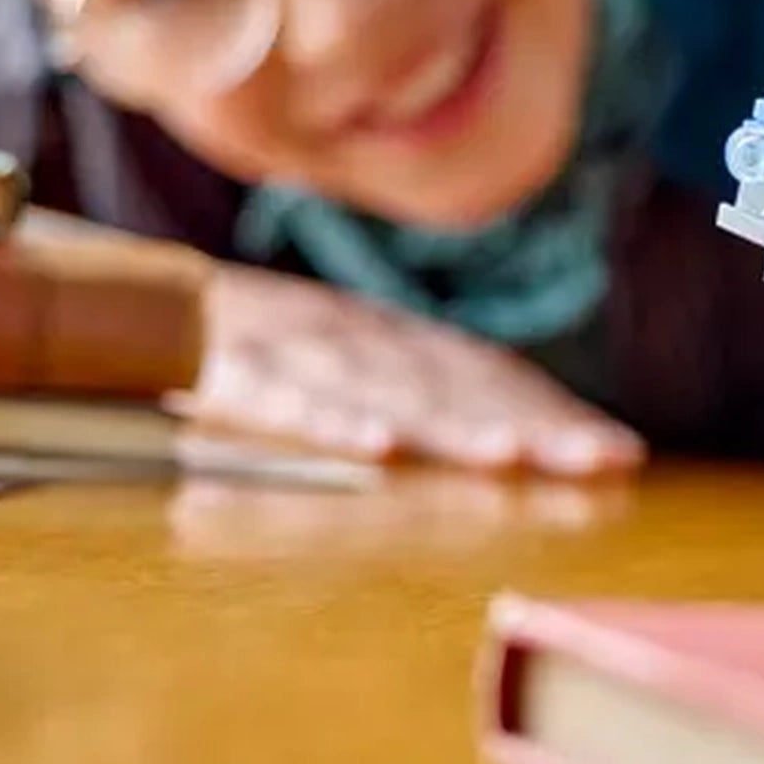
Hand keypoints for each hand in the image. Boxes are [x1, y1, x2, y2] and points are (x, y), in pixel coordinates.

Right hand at [183, 264, 644, 475]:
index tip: (622, 456)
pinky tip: (377, 451)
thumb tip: (534, 445)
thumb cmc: (264, 350)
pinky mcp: (232, 371)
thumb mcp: (353, 365)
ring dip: (453, 427)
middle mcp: (363, 337)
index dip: (556, 412)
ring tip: (511, 461)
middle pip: (460, 386)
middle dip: (533, 425)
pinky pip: (284, 400)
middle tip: (597, 463)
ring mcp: (299, 350)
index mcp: (396, 340)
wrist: (141, 300)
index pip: (492, 375)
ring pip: (388, 391)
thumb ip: (431, 396)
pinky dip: (331, 423)